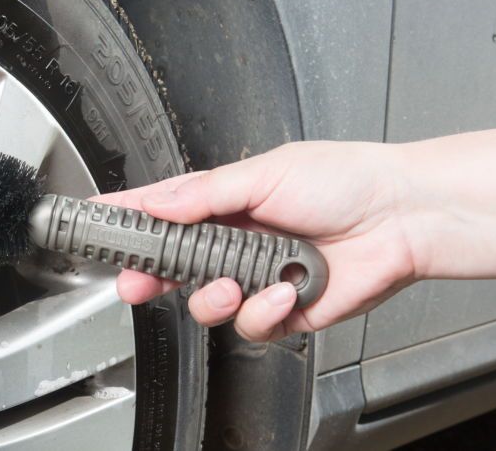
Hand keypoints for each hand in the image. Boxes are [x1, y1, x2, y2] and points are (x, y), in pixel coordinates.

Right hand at [91, 141, 419, 341]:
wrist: (402, 217)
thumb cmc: (348, 180)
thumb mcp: (266, 172)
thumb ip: (205, 194)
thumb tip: (158, 203)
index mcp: (227, 200)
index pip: (163, 210)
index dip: (127, 218)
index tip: (93, 222)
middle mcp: (237, 240)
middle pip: (174, 266)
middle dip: (150, 276)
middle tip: (136, 280)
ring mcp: (257, 276)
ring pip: (207, 302)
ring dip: (217, 294)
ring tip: (239, 278)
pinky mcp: (283, 309)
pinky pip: (252, 323)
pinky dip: (266, 307)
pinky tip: (285, 285)